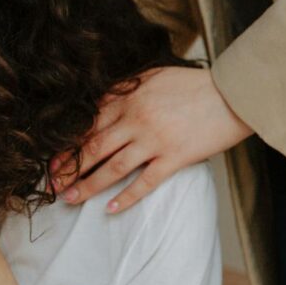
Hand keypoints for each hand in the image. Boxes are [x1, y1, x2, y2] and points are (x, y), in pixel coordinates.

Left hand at [49, 66, 253, 211]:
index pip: (89, 124)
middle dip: (69, 167)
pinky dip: (127, 197)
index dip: (68, 144)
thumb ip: (126, 88)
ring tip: (69, 199)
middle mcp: (136, 120)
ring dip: (88, 185)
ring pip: (112, 167)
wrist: (234, 93)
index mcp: (129, 99)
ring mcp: (155, 140)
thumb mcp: (154, 75)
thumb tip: (101, 100)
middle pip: (93, 148)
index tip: (52, 159)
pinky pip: (145, 181)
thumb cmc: (194, 84)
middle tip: (51, 184)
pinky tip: (111, 209)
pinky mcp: (175, 157)